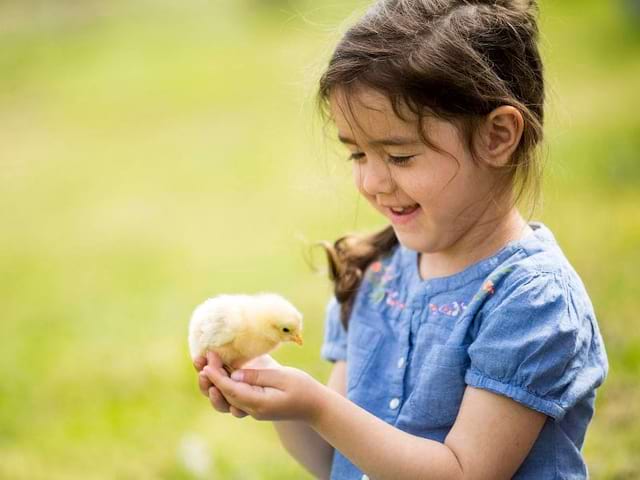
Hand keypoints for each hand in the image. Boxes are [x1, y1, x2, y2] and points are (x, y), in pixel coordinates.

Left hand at [201, 352, 326, 423]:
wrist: (314, 405)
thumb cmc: (302, 388)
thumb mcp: (283, 377)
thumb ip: (258, 376)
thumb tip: (234, 376)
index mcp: (258, 404)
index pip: (231, 391)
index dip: (216, 377)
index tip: (206, 363)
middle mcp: (251, 408)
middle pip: (223, 396)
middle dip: (209, 378)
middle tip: (202, 359)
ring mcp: (251, 406)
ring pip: (224, 398)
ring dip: (211, 383)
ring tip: (202, 366)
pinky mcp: (253, 400)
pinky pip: (232, 393)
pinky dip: (222, 382)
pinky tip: (217, 367)